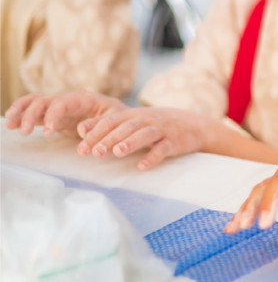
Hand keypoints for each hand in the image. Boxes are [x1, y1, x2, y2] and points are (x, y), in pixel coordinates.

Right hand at [5, 90, 124, 136]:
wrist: (120, 117)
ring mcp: (58, 107)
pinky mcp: (53, 116)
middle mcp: (67, 100)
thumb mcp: (115, 119)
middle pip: (43, 102)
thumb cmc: (119, 117)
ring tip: (10, 125)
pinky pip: (34, 111)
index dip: (52, 116)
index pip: (61, 103)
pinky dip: (21, 114)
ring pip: (34, 103)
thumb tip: (81, 129)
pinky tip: (12, 123)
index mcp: (82, 98)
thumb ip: (100, 124)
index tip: (48, 132)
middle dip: (31, 115)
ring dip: (20, 112)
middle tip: (24, 132)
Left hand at [76, 106, 213, 169]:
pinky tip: (143, 166)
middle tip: (94, 152)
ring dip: (130, 143)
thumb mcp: (134, 120)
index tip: (80, 148)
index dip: (95, 133)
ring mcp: (161, 130)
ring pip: (144, 134)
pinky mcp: (174, 142)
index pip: (111, 121)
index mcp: (133, 115)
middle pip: (125, 127)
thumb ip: (109, 124)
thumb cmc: (155, 125)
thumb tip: (79, 129)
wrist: (193, 125)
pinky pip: (163, 149)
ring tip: (117, 152)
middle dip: (109, 139)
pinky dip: (153, 156)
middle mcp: (146, 120)